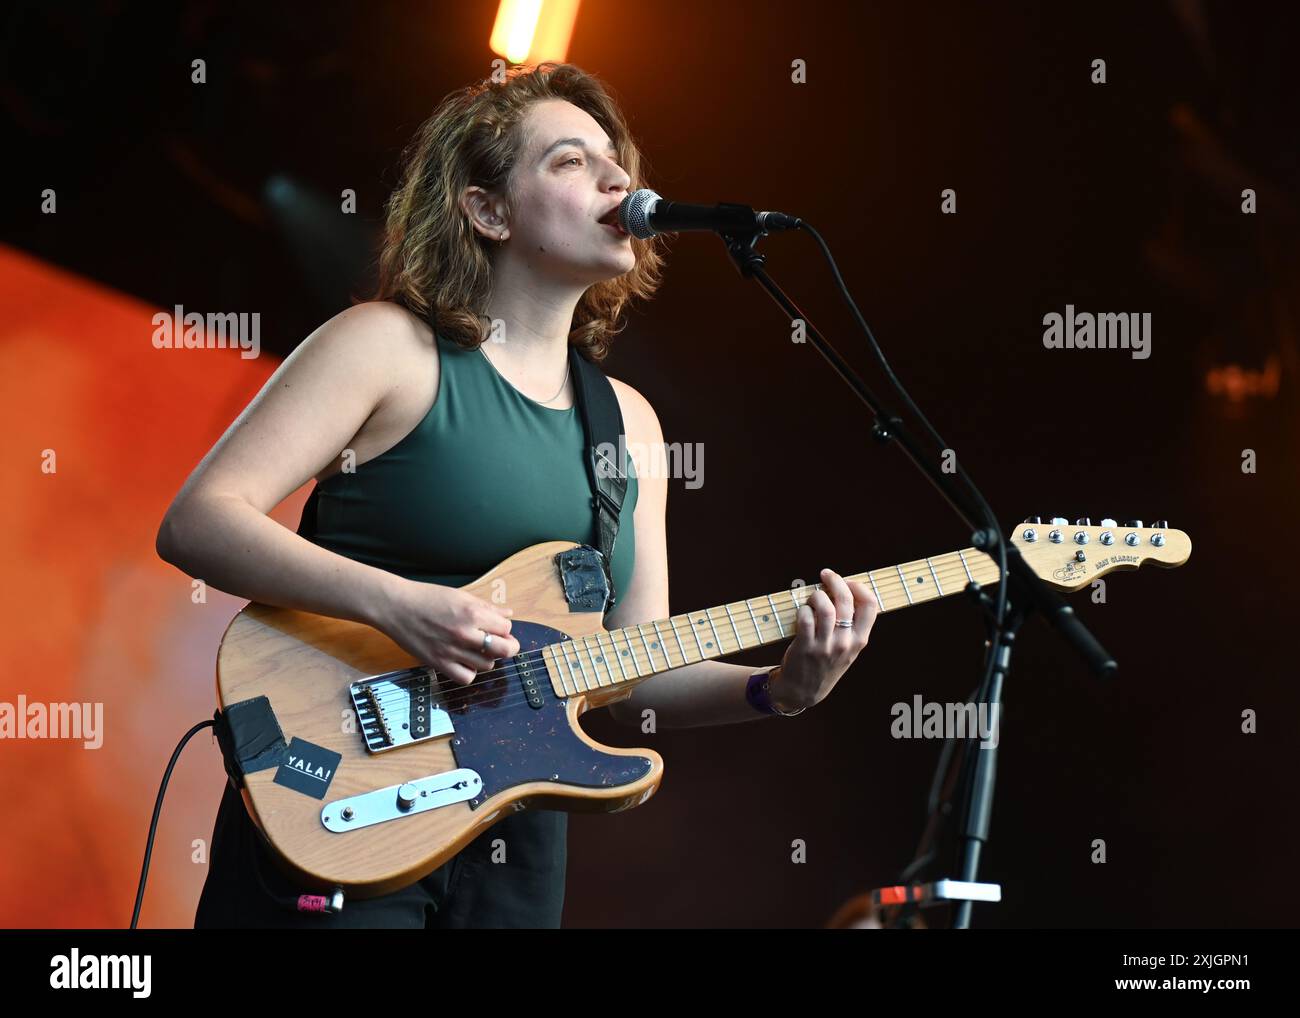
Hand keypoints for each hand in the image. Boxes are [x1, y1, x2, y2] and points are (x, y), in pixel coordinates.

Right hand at [378, 578, 520, 685]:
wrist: (395, 607)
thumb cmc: (426, 598)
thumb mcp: (460, 596)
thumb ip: (487, 607)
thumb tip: (508, 614)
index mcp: (472, 613)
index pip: (506, 628)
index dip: (505, 628)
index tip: (499, 628)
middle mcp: (464, 633)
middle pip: (504, 651)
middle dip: (508, 648)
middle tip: (503, 645)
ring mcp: (452, 651)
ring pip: (487, 665)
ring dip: (486, 658)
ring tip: (476, 650)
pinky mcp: (438, 664)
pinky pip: (465, 678)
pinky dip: (469, 672)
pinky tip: (464, 661)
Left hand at [770, 568, 878, 710]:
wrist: (804, 690)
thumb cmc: (826, 662)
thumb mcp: (848, 649)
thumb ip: (852, 625)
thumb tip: (845, 590)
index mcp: (860, 640)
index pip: (870, 605)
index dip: (859, 587)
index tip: (848, 581)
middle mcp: (845, 642)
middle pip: (846, 601)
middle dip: (836, 581)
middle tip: (826, 574)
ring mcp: (825, 646)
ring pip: (825, 608)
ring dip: (817, 595)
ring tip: (813, 596)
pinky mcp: (805, 647)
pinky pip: (805, 618)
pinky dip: (803, 609)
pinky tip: (803, 611)